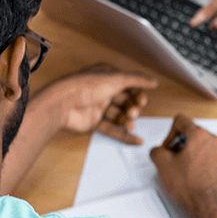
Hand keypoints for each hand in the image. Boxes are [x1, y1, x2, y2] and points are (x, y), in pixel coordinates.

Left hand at [41, 64, 157, 143]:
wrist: (63, 103)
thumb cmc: (85, 86)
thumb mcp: (117, 78)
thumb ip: (137, 80)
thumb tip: (153, 81)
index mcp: (107, 77)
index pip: (128, 86)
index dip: (137, 94)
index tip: (143, 100)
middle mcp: (102, 91)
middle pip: (125, 102)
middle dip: (132, 107)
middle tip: (134, 111)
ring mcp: (97, 108)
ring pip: (119, 116)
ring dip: (128, 120)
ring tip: (130, 123)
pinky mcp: (93, 123)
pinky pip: (112, 130)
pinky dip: (125, 136)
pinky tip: (137, 140)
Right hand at [150, 116, 216, 215]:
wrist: (206, 205)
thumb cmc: (190, 187)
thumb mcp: (163, 164)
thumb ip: (156, 151)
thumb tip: (158, 151)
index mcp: (200, 135)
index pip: (181, 120)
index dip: (169, 133)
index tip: (167, 147)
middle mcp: (213, 141)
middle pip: (190, 133)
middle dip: (178, 144)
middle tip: (171, 158)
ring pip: (198, 144)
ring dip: (186, 153)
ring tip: (180, 168)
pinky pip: (205, 155)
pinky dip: (196, 160)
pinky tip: (189, 174)